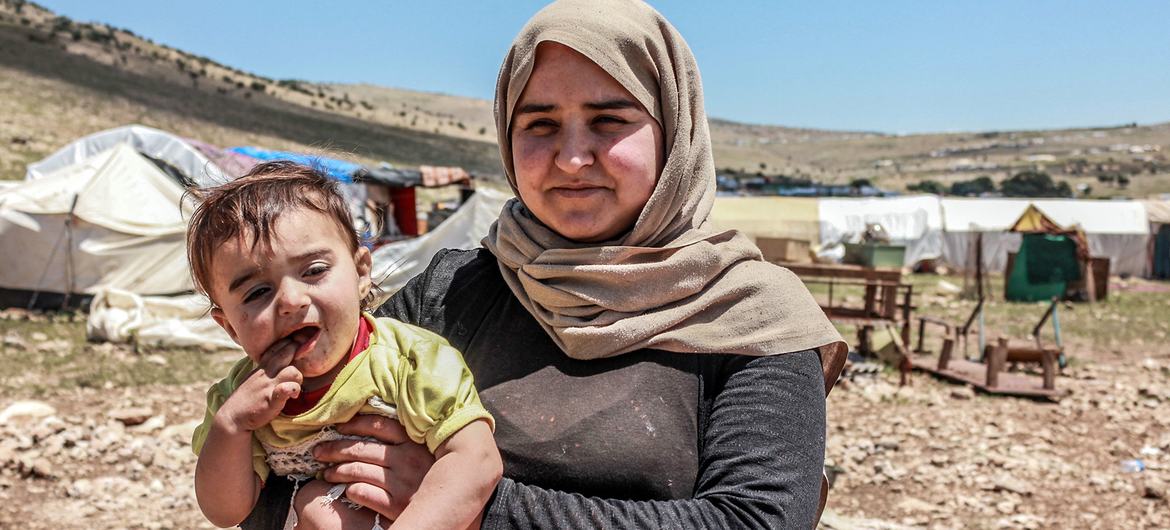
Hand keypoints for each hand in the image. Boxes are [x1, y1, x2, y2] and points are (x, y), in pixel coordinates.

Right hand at [217, 338, 302, 432]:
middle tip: (305, 357)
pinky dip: (292, 389)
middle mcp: (265, 373)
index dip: (290, 342)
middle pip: (286, 353)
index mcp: (262, 367)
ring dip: (298, 378)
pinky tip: (293, 395)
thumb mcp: (255, 378)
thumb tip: (280, 360)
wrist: (232, 417)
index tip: (300, 341)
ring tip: (295, 388)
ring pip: (292, 371)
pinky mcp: (270, 399)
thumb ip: (267, 369)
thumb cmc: (246, 398)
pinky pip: (285, 389)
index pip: (277, 348)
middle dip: (298, 351)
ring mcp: (267, 386)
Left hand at [313, 414, 435, 517]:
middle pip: (362, 448)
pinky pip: (363, 493)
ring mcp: (402, 483)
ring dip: (336, 471)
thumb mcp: (422, 454)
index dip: (354, 424)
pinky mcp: (396, 505)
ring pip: (357, 471)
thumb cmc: (429, 478)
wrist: (445, 510)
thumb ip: (402, 441)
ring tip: (327, 473)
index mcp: (414, 443)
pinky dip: (350, 490)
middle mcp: (409, 460)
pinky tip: (345, 490)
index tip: (337, 427)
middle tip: (319, 452)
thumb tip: (368, 427)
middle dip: (335, 449)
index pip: (379, 425)